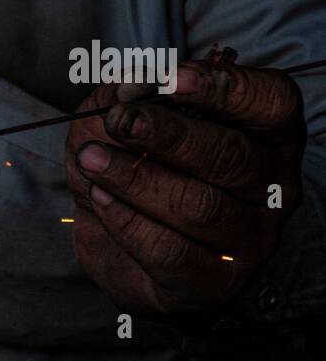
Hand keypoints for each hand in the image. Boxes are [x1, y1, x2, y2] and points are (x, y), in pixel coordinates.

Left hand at [65, 61, 305, 314]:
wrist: (125, 251)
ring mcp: (248, 240)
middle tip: (118, 121)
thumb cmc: (139, 173)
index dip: (223, 88)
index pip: (270, 103)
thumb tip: (128, 89)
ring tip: (91, 160)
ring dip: (134, 179)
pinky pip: (170, 251)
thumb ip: (127, 97)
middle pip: (230, 156)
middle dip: (168, 135)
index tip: (170, 78)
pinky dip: (127, 222)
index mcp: (268, 137)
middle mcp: (271, 188)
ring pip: (198, 206)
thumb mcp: (127, 123)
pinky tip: (100, 199)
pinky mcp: (213, 282)